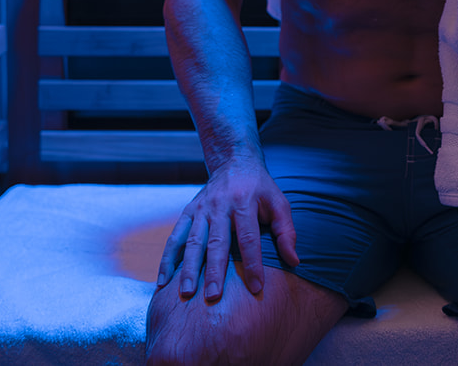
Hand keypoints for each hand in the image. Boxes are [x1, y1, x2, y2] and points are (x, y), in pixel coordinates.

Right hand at [156, 158, 299, 300]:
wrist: (234, 161)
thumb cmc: (260, 188)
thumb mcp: (279, 202)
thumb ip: (286, 231)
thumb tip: (294, 261)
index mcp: (245, 202)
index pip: (249, 238)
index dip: (253, 264)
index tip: (256, 288)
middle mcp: (220, 205)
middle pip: (217, 242)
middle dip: (214, 270)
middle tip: (214, 296)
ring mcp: (201, 209)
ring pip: (193, 241)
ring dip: (188, 268)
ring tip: (186, 293)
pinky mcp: (188, 212)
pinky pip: (176, 237)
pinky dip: (168, 259)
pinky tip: (163, 281)